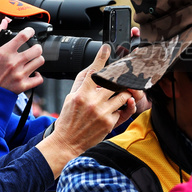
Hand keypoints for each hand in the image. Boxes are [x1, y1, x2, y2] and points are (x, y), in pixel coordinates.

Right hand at [0, 18, 45, 93]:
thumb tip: (4, 22)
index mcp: (5, 52)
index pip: (23, 36)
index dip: (30, 31)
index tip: (30, 32)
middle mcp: (14, 62)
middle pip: (37, 49)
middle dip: (37, 47)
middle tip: (34, 49)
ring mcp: (20, 74)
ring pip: (40, 61)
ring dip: (38, 59)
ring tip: (33, 60)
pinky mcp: (24, 85)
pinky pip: (39, 78)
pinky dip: (38, 76)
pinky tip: (33, 73)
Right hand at [38, 45, 138, 175]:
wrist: (68, 142)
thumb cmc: (68, 120)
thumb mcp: (70, 98)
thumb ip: (82, 83)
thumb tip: (92, 69)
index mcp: (82, 94)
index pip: (93, 72)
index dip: (101, 58)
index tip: (106, 49)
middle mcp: (93, 102)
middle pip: (115, 83)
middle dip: (120, 80)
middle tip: (121, 78)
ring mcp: (103, 112)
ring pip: (123, 95)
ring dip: (123, 94)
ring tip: (117, 96)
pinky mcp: (110, 123)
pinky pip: (122, 110)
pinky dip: (120, 109)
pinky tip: (112, 111)